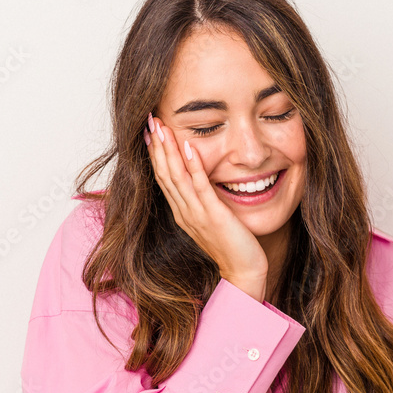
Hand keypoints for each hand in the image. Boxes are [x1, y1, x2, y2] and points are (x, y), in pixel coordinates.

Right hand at [145, 112, 268, 301]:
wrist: (243, 272)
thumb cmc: (232, 246)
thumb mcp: (211, 220)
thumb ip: (203, 202)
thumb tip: (201, 183)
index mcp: (182, 212)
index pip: (163, 177)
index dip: (155, 153)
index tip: (150, 131)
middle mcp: (184, 212)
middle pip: (164, 173)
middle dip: (156, 145)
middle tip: (149, 120)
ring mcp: (196, 214)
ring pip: (176, 177)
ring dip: (168, 150)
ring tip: (161, 126)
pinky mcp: (213, 216)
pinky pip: (200, 186)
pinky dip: (192, 165)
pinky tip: (188, 146)